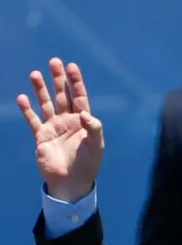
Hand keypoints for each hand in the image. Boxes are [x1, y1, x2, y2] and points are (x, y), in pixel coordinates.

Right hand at [17, 58, 103, 202]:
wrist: (71, 183)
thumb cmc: (87, 166)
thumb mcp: (95, 147)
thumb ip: (93, 129)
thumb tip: (85, 114)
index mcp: (83, 123)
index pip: (79, 98)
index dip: (76, 82)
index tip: (72, 66)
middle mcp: (68, 122)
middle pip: (62, 96)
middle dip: (58, 79)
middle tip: (54, 62)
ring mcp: (54, 128)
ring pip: (46, 104)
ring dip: (40, 89)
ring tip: (35, 73)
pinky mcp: (41, 137)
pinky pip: (33, 120)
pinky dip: (27, 110)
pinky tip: (22, 98)